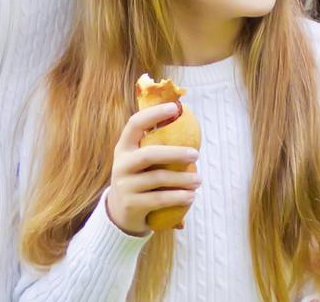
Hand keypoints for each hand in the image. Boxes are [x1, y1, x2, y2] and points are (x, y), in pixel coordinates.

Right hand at [105, 102, 200, 235]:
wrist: (120, 212)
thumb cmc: (140, 178)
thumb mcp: (141, 160)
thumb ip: (157, 145)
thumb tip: (190, 126)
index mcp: (124, 147)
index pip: (135, 124)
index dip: (153, 114)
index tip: (174, 107)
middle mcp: (121, 165)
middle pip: (149, 154)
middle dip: (175, 153)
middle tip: (196, 154)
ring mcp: (124, 186)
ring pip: (158, 178)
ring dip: (183, 179)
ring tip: (199, 180)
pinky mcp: (131, 205)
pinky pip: (160, 199)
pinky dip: (179, 197)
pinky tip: (191, 196)